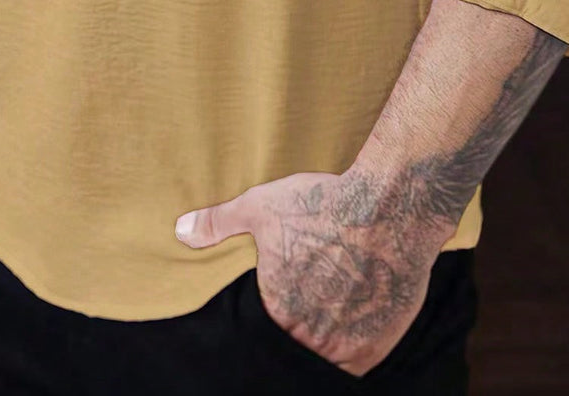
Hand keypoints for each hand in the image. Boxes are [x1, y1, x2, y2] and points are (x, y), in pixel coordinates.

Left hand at [174, 167, 444, 377]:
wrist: (387, 209)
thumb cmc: (323, 205)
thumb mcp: (262, 206)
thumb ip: (219, 223)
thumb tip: (181, 231)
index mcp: (276, 311)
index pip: (264, 331)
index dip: (272, 316)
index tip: (281, 299)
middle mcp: (308, 337)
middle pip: (295, 344)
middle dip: (296, 329)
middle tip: (308, 305)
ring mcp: (344, 347)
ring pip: (325, 358)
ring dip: (323, 341)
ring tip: (329, 313)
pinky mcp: (376, 347)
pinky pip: (356, 364)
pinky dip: (351, 348)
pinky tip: (352, 322)